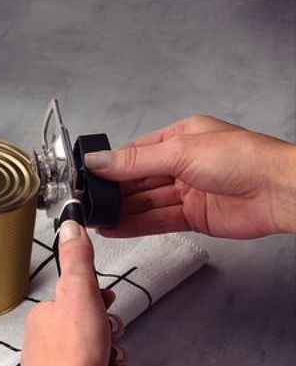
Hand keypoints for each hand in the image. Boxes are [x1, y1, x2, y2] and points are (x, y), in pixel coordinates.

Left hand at [21, 220, 139, 365]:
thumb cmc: (75, 356)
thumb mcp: (80, 295)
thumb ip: (78, 261)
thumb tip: (70, 227)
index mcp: (41, 318)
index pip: (76, 299)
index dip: (100, 303)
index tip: (107, 307)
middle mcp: (42, 344)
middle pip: (90, 328)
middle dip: (110, 337)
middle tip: (110, 342)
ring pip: (99, 356)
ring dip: (115, 361)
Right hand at [84, 114, 295, 238]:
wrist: (280, 193)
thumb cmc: (246, 160)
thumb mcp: (180, 151)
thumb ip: (135, 161)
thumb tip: (100, 161)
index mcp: (180, 137)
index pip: (135, 153)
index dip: (110, 166)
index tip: (88, 178)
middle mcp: (183, 164)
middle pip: (138, 180)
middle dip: (114, 192)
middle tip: (88, 202)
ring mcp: (187, 191)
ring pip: (145, 202)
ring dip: (121, 211)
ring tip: (95, 219)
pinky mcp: (193, 216)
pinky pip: (156, 220)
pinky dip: (135, 225)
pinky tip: (115, 228)